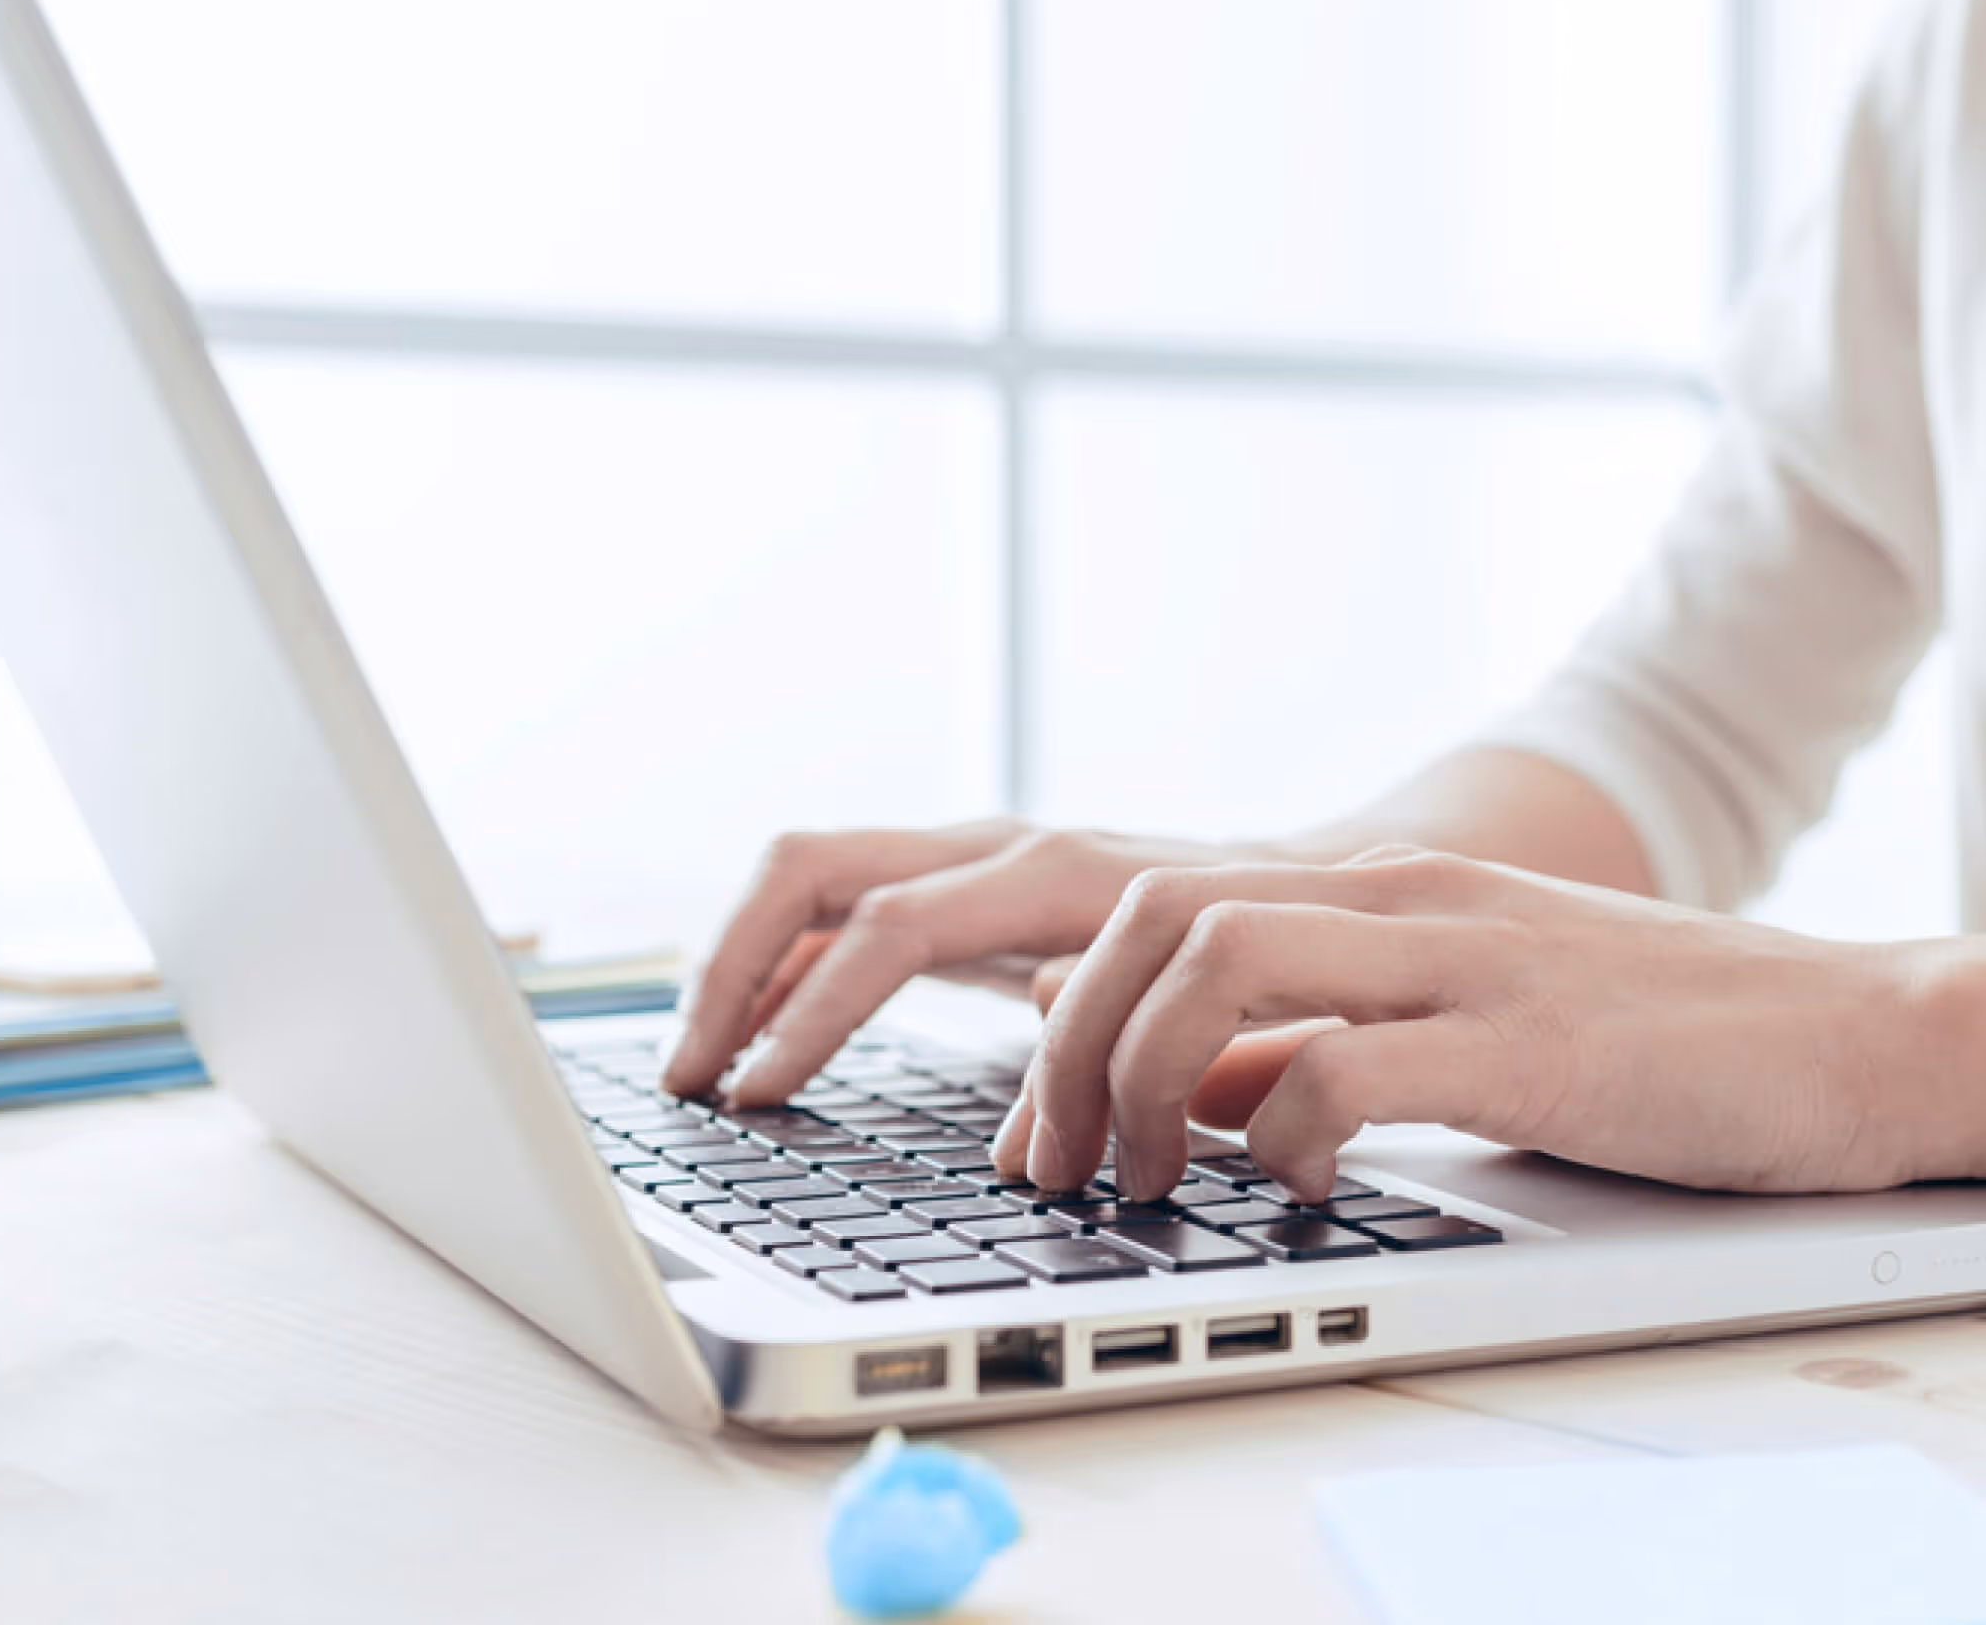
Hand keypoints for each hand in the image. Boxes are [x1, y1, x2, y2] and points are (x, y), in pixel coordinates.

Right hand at [663, 820, 1243, 1103]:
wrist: (1298, 882)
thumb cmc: (1253, 951)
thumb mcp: (1194, 1004)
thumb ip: (1107, 1050)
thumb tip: (1023, 1137)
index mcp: (1050, 874)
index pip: (890, 926)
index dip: (813, 1011)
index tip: (757, 1095)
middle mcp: (993, 849)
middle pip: (812, 869)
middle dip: (731, 968)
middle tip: (688, 1076)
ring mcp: (968, 859)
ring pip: (809, 878)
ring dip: (737, 963)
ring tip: (694, 1062)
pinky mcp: (959, 886)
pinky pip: (841, 908)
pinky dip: (785, 966)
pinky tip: (756, 1038)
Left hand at [995, 847, 1941, 1205]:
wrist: (1869, 1035)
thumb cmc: (1672, 1047)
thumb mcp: (1464, 1020)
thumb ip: (1314, 1037)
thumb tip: (1169, 1072)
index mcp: (1385, 889)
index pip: (1159, 904)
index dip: (1062, 1017)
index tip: (1039, 1132)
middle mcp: (1409, 898)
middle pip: (1155, 918)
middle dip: (1069, 1047)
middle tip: (1063, 1171)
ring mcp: (1469, 960)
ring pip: (1219, 960)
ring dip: (1145, 1077)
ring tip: (1152, 1181)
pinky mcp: (1531, 1047)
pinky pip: (1347, 1067)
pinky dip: (1285, 1135)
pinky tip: (1303, 1190)